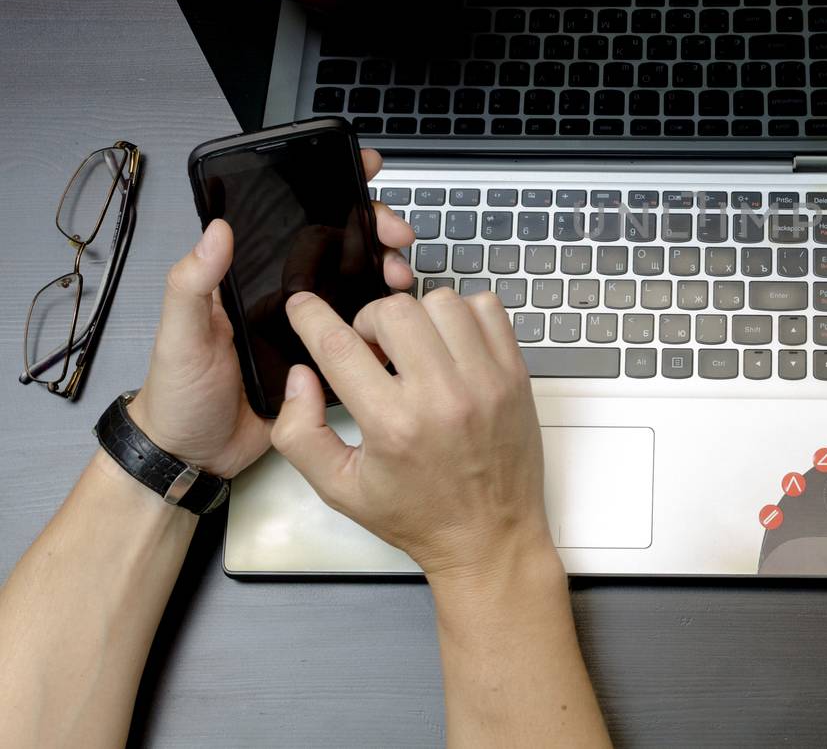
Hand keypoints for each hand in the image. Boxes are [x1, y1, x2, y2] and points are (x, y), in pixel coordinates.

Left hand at [129, 150, 414, 477]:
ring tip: (401, 278)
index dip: (332, 189)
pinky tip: (401, 319)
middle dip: (376, 231)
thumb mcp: (179, 335)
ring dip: (388, 274)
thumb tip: (215, 229)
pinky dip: (388, 324)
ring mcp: (310, 328)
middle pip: (341, 247)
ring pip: (360, 287)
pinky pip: (365, 336)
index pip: (294, 221)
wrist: (194, 456)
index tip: (365, 169)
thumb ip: (192, 284)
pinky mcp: (327, 362)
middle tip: (396, 237)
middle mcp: (284, 296)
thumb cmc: (178, 394)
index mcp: (250, 278)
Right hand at [271, 288, 550, 578]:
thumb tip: (300, 376)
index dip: (312, 317)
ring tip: (414, 349)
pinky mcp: (515, 375)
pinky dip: (464, 316)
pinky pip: (488, 309)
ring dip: (418, 317)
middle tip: (372, 350)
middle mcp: (442, 396)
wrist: (490, 536)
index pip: (339, 347)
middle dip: (370, 321)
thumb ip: (301, 433)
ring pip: (442, 302)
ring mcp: (486, 381)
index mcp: (393, 425)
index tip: (304, 306)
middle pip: (393, 311)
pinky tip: (451, 345)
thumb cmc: (419, 514)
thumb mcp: (340, 489)